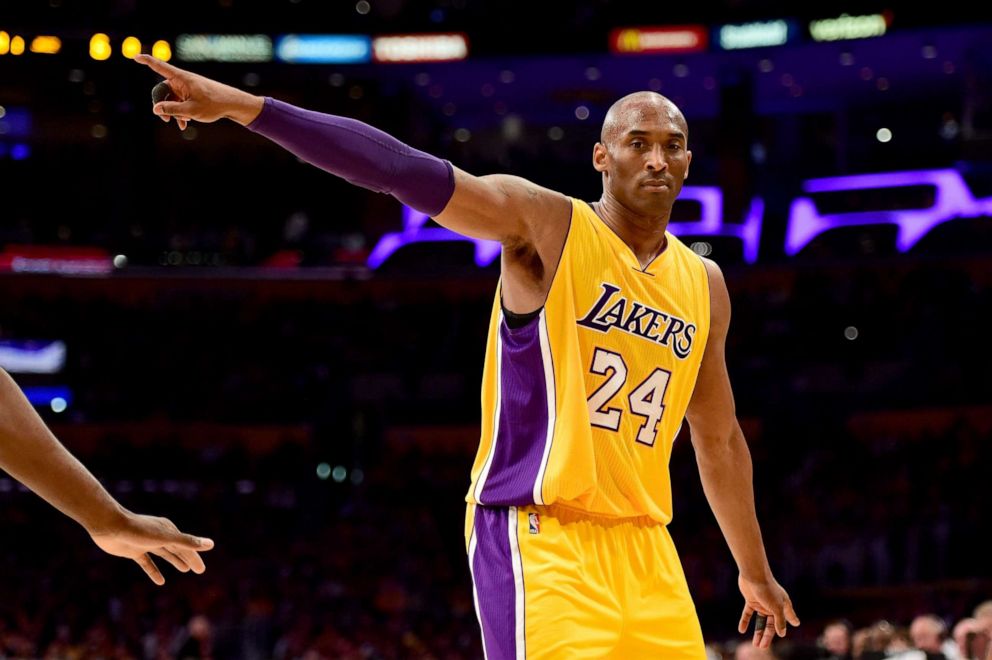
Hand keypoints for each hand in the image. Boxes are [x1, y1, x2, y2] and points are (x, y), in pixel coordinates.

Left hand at [89, 509, 214, 584]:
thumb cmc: (138, 530)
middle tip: (199, 570)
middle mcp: (160, 536)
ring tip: (184, 570)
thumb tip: (211, 544)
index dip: (195, 557)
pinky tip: (160, 581)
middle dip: (189, 559)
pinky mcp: (134, 551)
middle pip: (178, 549)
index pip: (186, 546)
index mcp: (169, 530)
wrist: (109, 526)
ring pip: (165, 554)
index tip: (202, 569)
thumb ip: (187, 542)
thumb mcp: (165, 538)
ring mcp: (147, 543)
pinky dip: (154, 571)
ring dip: (175, 561)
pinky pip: (147, 563)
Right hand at [133, 54, 263, 129]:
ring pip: (170, 99)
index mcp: (181, 78)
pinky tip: (184, 125)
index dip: (146, 61)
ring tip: (181, 123)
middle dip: (161, 105)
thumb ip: (172, 109)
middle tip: (165, 119)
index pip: (160, 67)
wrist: (232, 105)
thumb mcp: (191, 110)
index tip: (135, 56)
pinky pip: (179, 103)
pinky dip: (179, 112)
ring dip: (172, 112)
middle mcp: (182, 81)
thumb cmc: (214, 104)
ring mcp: (186, 88)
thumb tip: (155, 109)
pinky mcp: (190, 95)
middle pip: (162, 90)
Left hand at [737, 573, 799, 648]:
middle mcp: (773, 605)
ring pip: (760, 621)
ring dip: (757, 632)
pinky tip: (741, 630)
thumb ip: (779, 621)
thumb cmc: (767, 589)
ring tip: (756, 644)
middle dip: (768, 636)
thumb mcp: (776, 607)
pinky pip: (748, 614)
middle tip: (763, 647)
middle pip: (772, 623)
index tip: (796, 624)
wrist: (753, 574)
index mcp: (783, 605)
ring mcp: (761, 603)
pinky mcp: (751, 600)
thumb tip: (782, 633)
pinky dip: (745, 621)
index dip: (792, 620)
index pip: (788, 616)